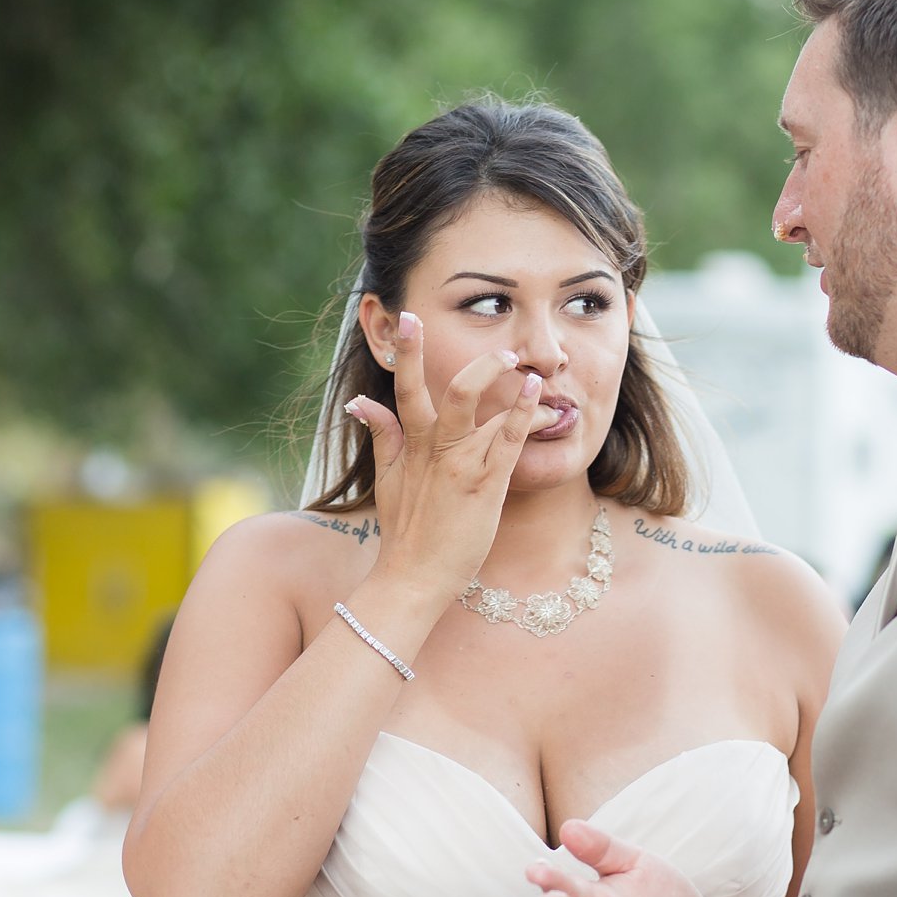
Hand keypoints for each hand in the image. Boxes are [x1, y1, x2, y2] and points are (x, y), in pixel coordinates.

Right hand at [349, 311, 543, 599]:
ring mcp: (462, 466)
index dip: (408, 352)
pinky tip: (536, 395)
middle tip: (502, 348)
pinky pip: (508, 441)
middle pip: (453, 391)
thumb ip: (381, 435)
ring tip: (526, 368)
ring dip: (509, 385)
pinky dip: (523, 413)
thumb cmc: (405, 531)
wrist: (414, 577)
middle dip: (478, 362)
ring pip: (485, 410)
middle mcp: (436, 449)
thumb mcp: (386, 478)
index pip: (406, 388)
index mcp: (411, 445)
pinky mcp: (486, 485)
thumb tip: (360, 401)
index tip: (410, 319)